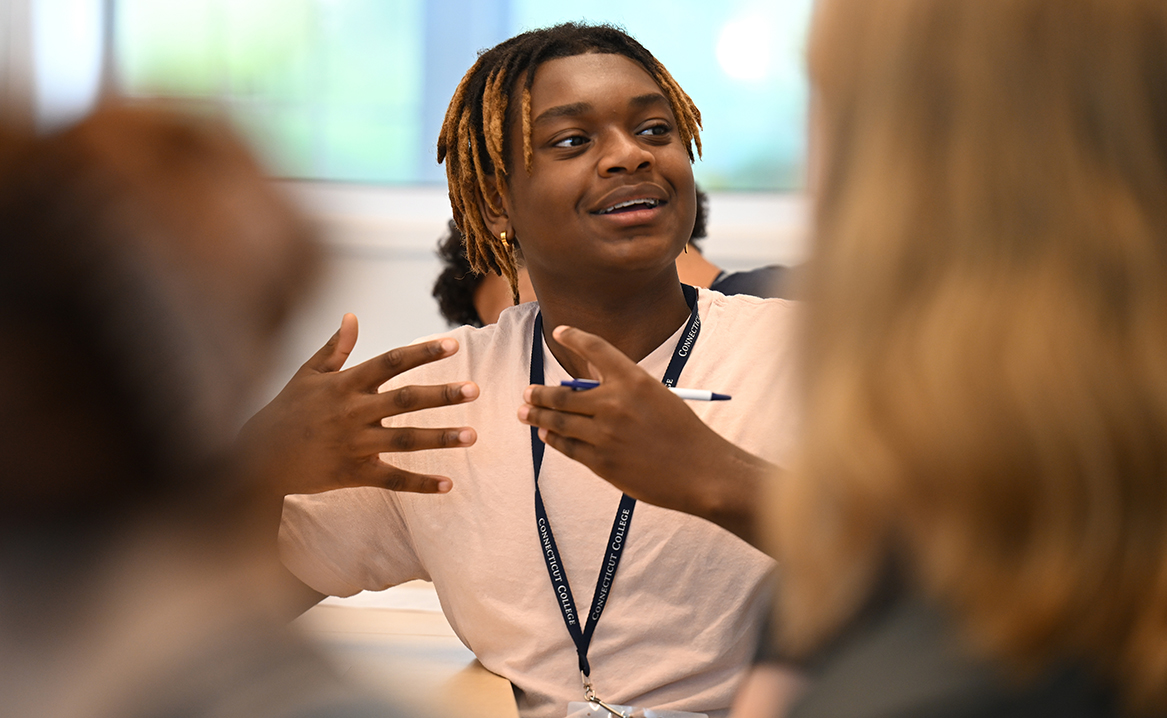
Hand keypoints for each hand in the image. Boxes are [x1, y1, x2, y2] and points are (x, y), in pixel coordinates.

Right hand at [239, 313, 477, 497]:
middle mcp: (353, 411)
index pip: (391, 362)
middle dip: (441, 395)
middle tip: (475, 389)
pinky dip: (420, 484)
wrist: (256, 457)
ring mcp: (354, 444)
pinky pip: (392, 479)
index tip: (453, 346)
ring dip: (440, 438)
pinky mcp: (352, 473)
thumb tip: (352, 316)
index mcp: (345, 384)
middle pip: (405, 400)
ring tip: (472, 436)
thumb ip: (335, 348)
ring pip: (405, 440)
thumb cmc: (285, 410)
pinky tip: (448, 485)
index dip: (422, 353)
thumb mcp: (307, 374)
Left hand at [518, 325, 770, 544]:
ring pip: (558, 420)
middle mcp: (615, 403)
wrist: (700, 472)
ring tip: (524, 411)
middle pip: (563, 392)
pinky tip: (546, 434)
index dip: (574, 336)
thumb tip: (585, 386)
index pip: (595, 348)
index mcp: (634, 379)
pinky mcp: (601, 462)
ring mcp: (605, 434)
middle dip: (539, 392)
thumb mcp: (657, 398)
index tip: (559, 331)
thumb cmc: (683, 433)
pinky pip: (567, 446)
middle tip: (528, 392)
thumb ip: (624, 389)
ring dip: (537, 414)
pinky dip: (553, 438)